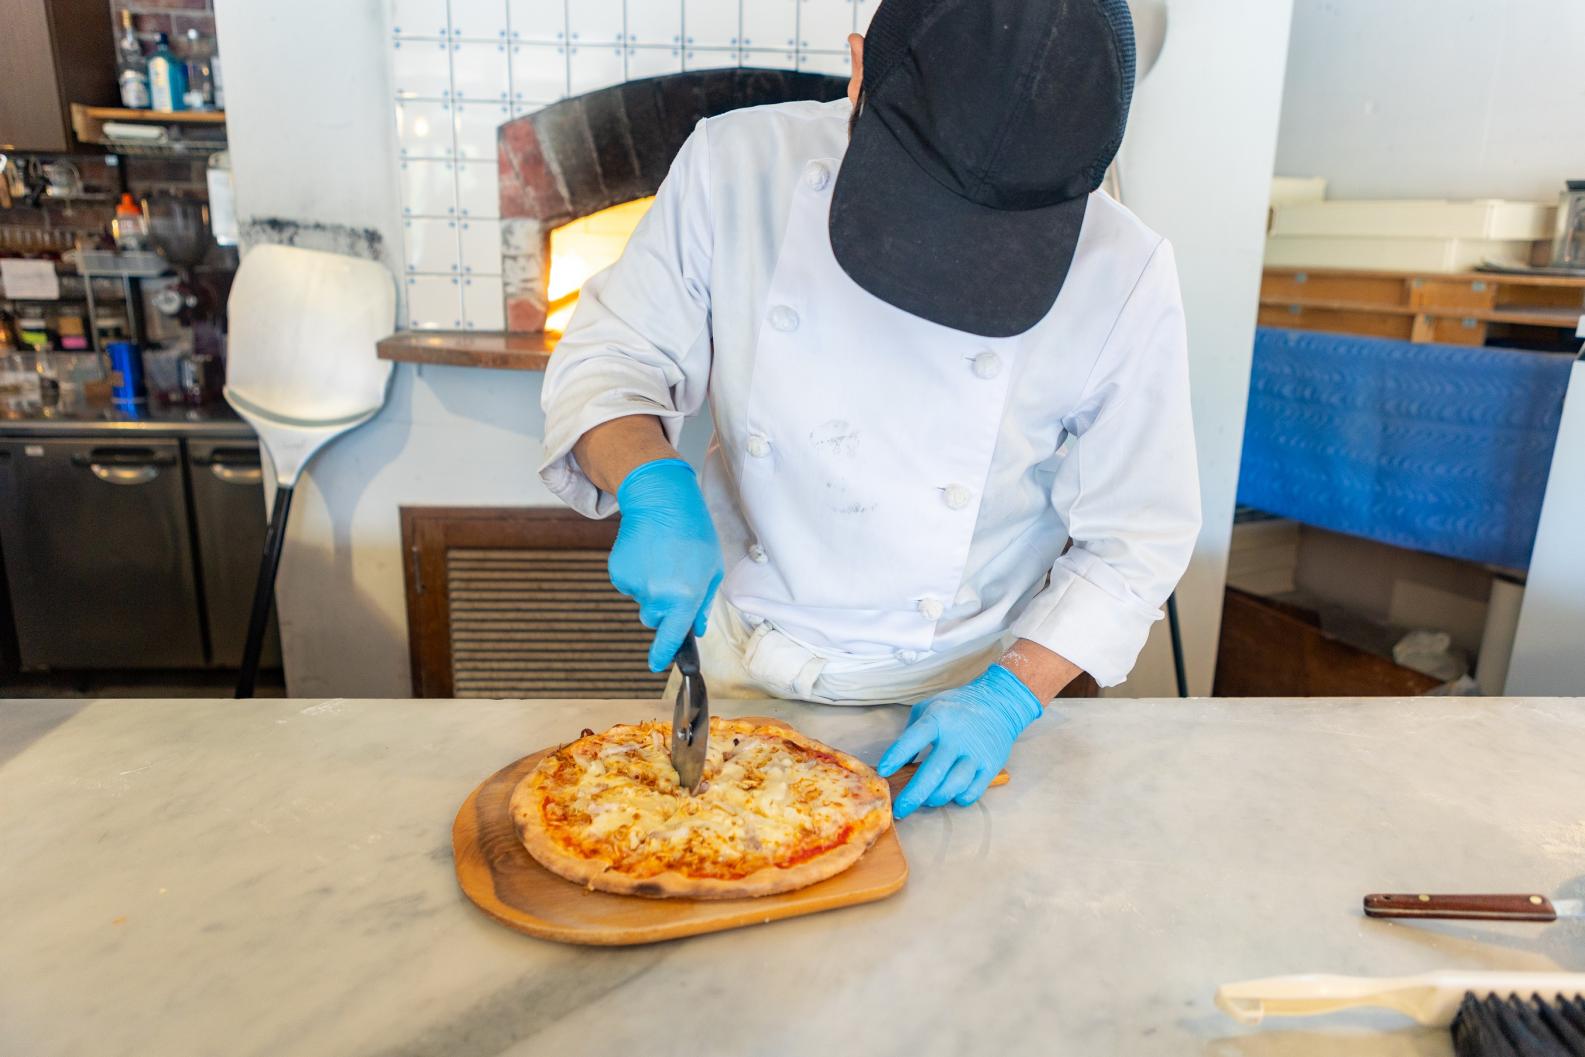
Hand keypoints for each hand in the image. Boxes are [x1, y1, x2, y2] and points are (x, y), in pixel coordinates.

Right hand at [610, 458, 722, 671]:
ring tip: (662, 558)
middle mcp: (656, 596)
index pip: (671, 636)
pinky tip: (647, 553)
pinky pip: (629, 585)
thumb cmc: (694, 533)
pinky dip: (637, 575)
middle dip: (662, 607)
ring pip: (641, 600)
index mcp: (684, 597)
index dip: (663, 654)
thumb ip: (703, 604)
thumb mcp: (712, 569)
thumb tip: (697, 629)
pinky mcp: (618, 573)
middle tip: (673, 578)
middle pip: (654, 618)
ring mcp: (634, 585)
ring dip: (651, 587)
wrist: (661, 501)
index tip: (656, 665)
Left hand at [876, 664, 1042, 818]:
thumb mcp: (928, 708)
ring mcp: (976, 753)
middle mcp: (957, 737)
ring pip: (953, 786)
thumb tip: (897, 765)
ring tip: (927, 799)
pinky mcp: (991, 766)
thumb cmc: (956, 708)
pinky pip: (972, 792)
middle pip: (933, 772)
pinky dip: (958, 798)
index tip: (883, 772)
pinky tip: (951, 794)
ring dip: (936, 798)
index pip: (913, 739)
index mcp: (938, 719)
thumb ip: (910, 734)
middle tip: (900, 809)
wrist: (998, 703)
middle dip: (913, 795)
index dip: (896, 756)